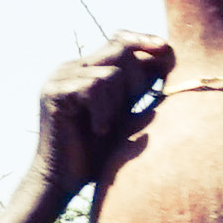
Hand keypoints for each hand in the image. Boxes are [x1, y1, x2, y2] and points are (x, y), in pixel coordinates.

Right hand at [36, 40, 171, 203]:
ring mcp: (60, 77)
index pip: (119, 40)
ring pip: (110, 73)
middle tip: (129, 108)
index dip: (144, 41)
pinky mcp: (54, 91)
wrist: (62, 181)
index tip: (168, 50)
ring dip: (117, 104)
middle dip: (136, 79)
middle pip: (118, 49)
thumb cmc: (96, 154)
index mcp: (87, 70)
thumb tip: (167, 55)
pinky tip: (97, 130)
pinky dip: (103, 112)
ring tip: (104, 127)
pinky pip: (94, 88)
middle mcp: (72, 67)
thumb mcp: (125, 115)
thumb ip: (139, 88)